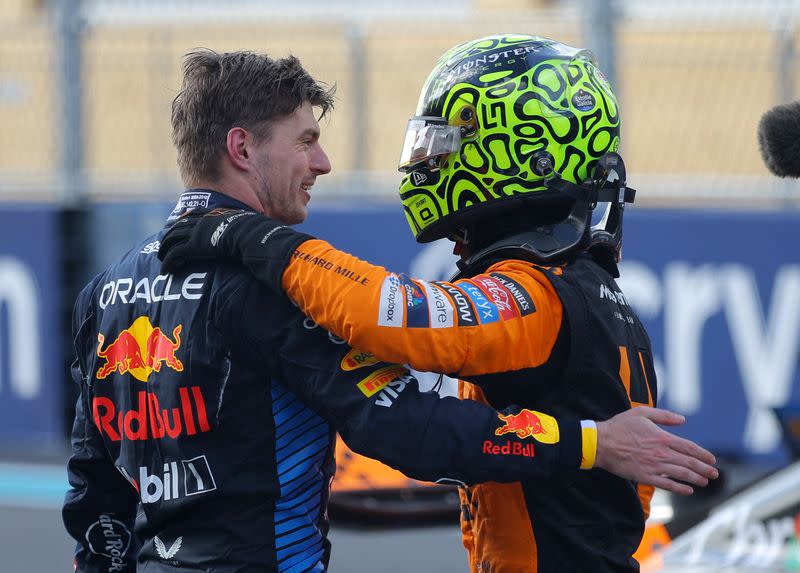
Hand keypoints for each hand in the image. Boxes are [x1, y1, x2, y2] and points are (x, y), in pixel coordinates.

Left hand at [158, 208, 312, 291]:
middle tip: (163, 243)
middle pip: (178, 226)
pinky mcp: (193, 247)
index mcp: (214, 215)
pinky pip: (175, 254)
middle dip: (169, 235)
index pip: (193, 215)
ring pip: (172, 240)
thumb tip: (263, 232)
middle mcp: (202, 222)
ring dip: (164, 249)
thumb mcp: (251, 226)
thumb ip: (249, 228)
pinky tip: (165, 269)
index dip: (184, 220)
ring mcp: (196, 233)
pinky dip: (168, 262)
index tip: (177, 224)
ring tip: (161, 258)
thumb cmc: (256, 234)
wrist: (250, 236)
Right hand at [594, 407, 717, 495]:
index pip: (689, 447)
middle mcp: (661, 453)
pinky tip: (689, 490)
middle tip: (715, 474)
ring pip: (682, 474)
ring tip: (705, 482)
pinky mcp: (645, 476)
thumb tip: (682, 419)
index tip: (712, 459)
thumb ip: (664, 415)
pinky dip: (680, 488)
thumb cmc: (619, 426)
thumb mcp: (641, 413)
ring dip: (697, 478)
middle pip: (690, 462)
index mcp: (662, 437)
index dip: (703, 454)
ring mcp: (654, 466)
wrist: (601, 443)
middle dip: (705, 469)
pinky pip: (667, 485)